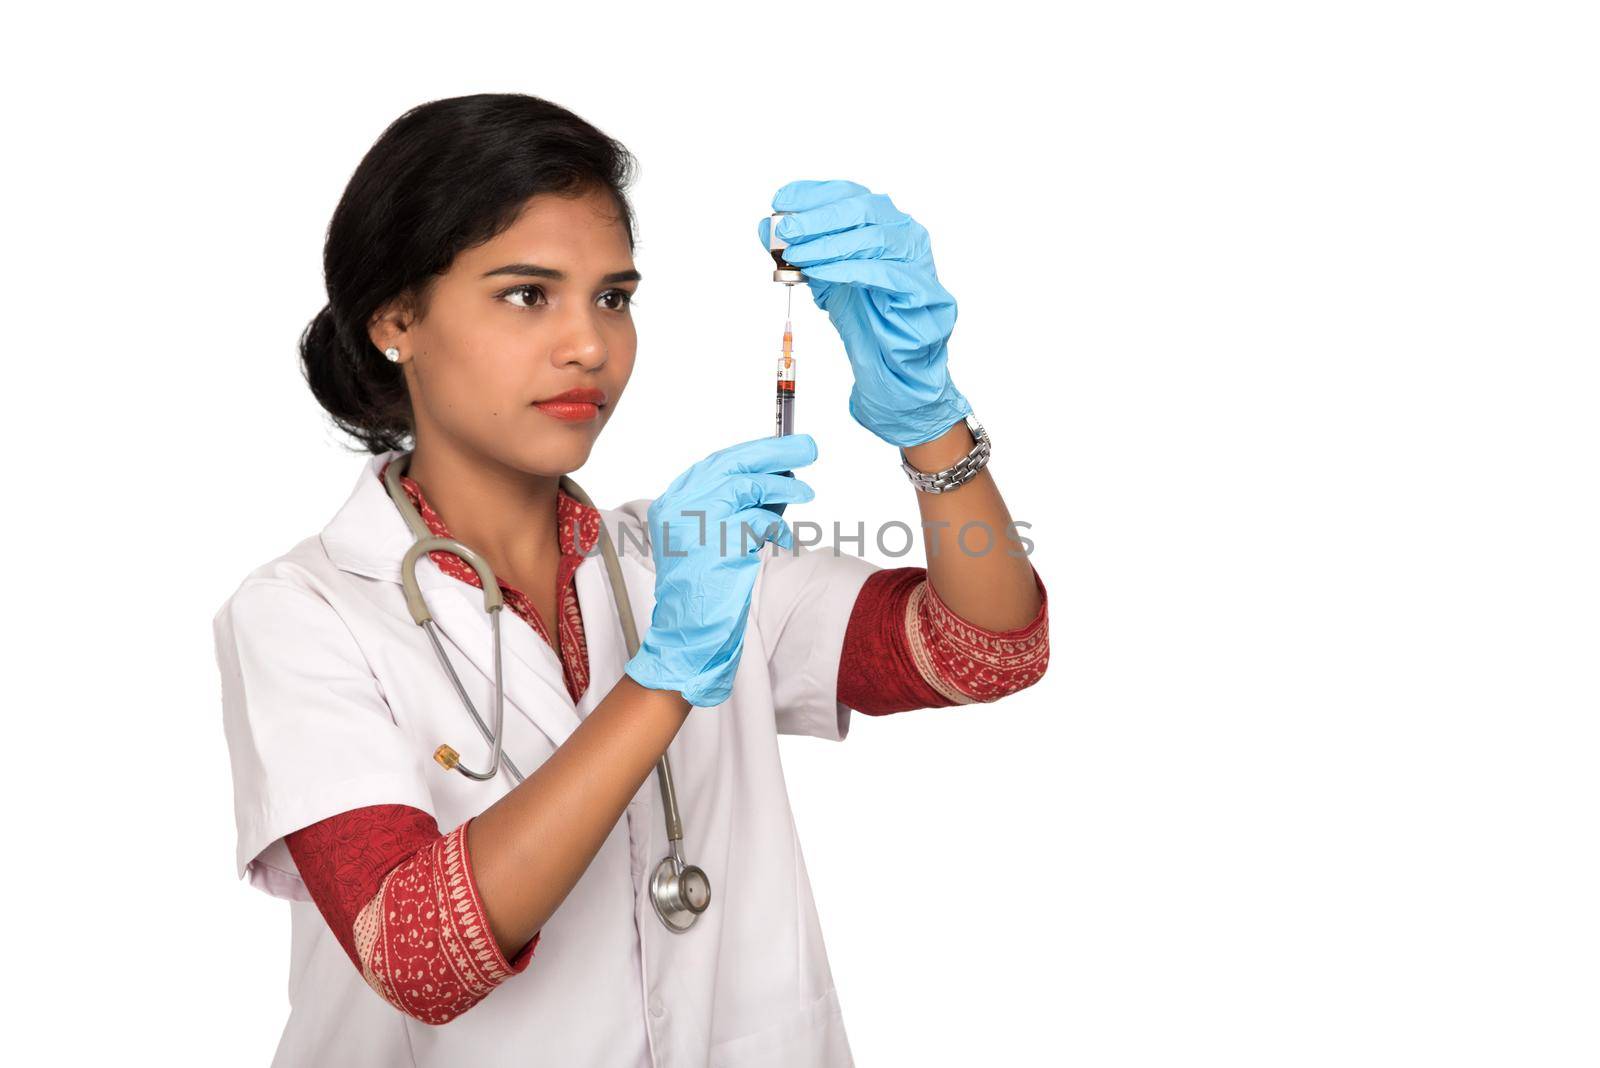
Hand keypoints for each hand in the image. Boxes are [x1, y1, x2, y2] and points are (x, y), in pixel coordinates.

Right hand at [624, 434, 818, 706]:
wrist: (687, 630)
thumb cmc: (705, 586)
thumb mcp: (713, 537)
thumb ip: (735, 506)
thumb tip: (780, 476)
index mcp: (673, 501)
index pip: (718, 462)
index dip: (755, 451)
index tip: (784, 447)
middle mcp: (678, 505)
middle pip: (733, 463)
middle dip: (776, 452)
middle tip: (809, 447)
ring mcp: (694, 521)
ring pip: (747, 485)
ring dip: (783, 487)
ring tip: (806, 493)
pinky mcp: (716, 541)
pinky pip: (757, 519)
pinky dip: (776, 526)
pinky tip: (784, 537)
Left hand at [757, 179, 971, 447]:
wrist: (894, 361)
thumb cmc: (865, 315)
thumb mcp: (823, 278)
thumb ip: (798, 251)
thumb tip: (766, 229)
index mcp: (883, 221)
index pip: (848, 194)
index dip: (812, 194)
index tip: (781, 200)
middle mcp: (904, 232)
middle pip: (861, 209)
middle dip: (818, 217)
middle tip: (787, 229)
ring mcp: (917, 259)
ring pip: (872, 238)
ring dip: (828, 245)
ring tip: (798, 255)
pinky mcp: (922, 290)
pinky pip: (883, 274)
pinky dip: (847, 270)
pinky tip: (822, 274)